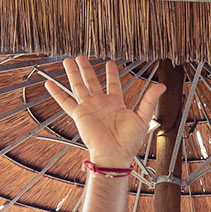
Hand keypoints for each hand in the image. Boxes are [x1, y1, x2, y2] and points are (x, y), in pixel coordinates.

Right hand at [43, 58, 164, 166]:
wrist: (115, 154)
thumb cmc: (128, 141)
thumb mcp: (143, 117)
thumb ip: (149, 100)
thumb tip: (161, 85)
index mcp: (115, 104)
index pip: (112, 84)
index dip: (111, 74)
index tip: (109, 63)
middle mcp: (100, 104)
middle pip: (91, 81)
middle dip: (86, 69)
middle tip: (81, 57)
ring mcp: (88, 108)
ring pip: (78, 86)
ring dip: (73, 73)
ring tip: (68, 60)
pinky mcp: (79, 114)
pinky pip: (66, 102)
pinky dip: (57, 93)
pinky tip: (49, 83)